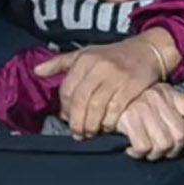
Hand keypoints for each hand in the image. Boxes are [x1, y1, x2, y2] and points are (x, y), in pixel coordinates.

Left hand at [34, 31, 178, 138]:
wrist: (147, 50)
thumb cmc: (112, 55)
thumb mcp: (85, 54)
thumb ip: (59, 63)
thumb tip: (36, 71)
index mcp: (84, 59)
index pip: (67, 90)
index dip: (65, 109)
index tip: (67, 119)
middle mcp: (98, 67)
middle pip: (80, 102)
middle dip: (76, 122)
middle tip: (77, 133)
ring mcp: (116, 77)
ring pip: (96, 108)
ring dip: (91, 125)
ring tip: (90, 133)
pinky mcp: (131, 87)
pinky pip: (115, 110)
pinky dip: (109, 123)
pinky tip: (107, 127)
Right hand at [114, 83, 183, 160]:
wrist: (99, 98)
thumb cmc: (130, 105)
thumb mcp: (154, 101)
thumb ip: (172, 114)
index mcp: (168, 92)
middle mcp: (159, 97)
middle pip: (180, 134)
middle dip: (173, 150)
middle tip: (161, 151)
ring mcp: (144, 107)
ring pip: (164, 144)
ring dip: (155, 154)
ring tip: (146, 151)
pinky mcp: (129, 118)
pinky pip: (144, 147)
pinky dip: (139, 154)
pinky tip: (131, 149)